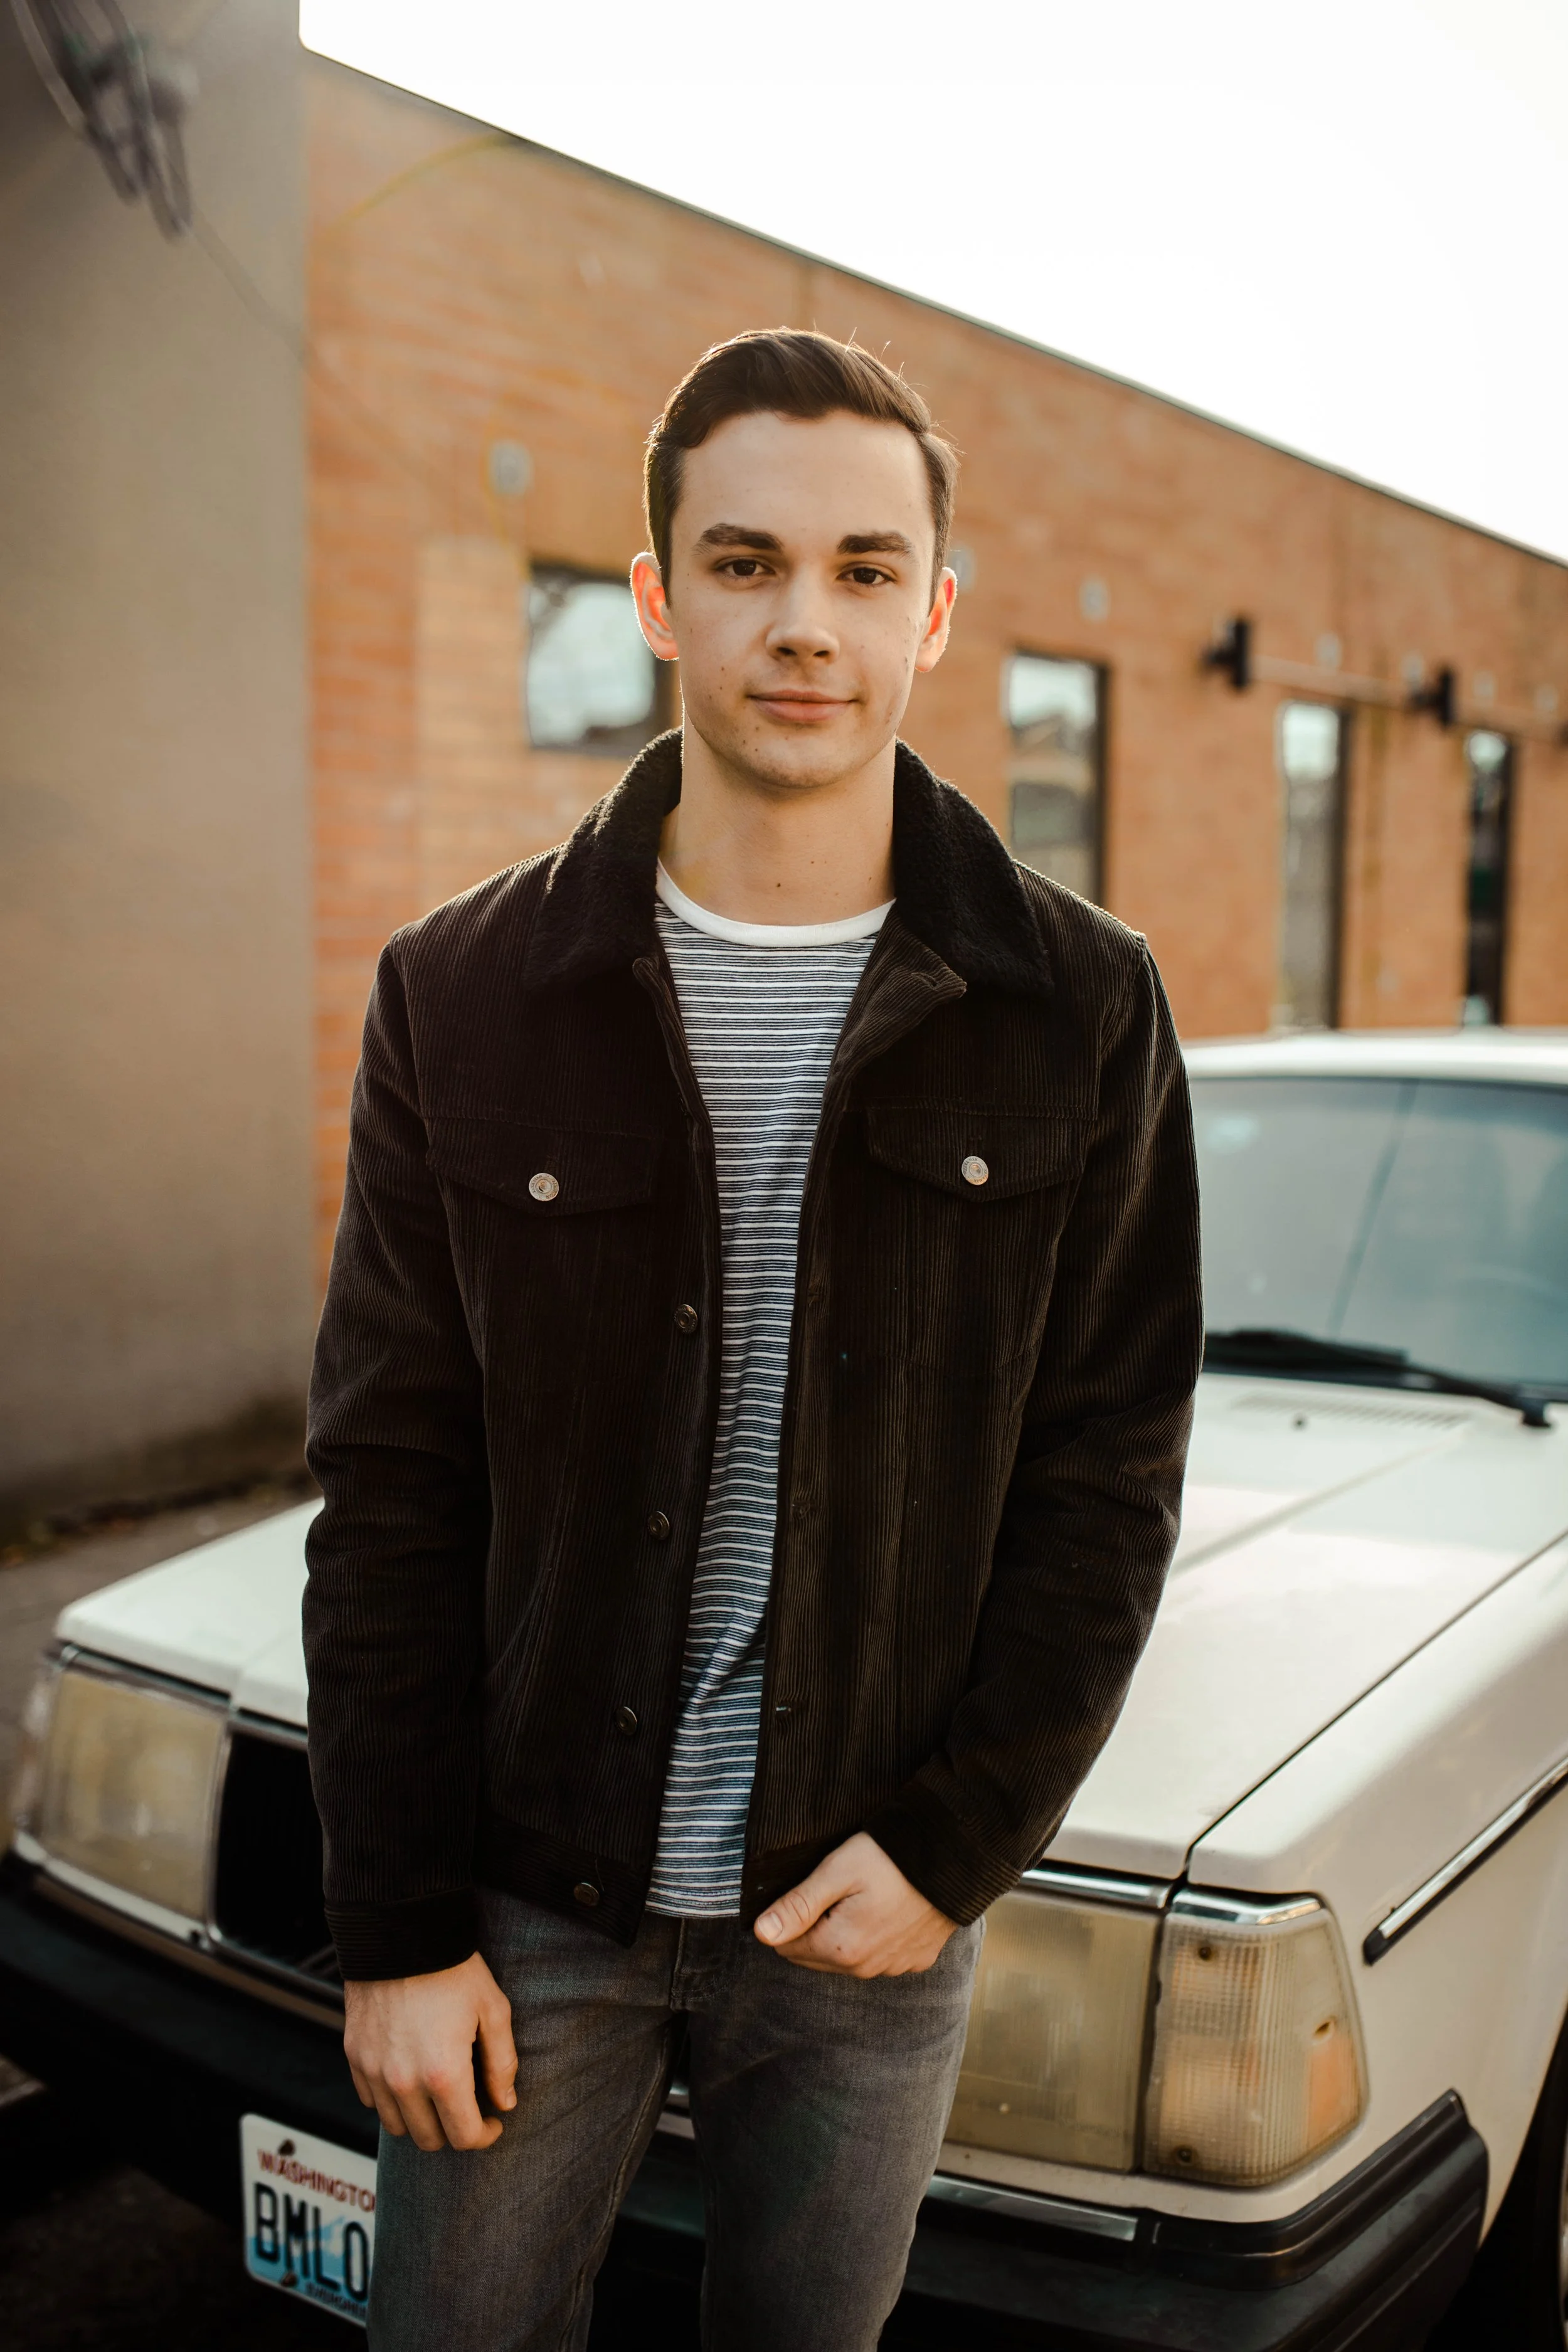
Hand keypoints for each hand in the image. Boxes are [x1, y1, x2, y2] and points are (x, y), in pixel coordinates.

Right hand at [343, 1951, 517, 2151]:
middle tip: (467, 2106)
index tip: (493, 2123)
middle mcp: (404, 2083)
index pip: (464, 2136)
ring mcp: (375, 2073)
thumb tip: (505, 2103)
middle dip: (454, 2130)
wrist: (400, 1934)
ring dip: (421, 2119)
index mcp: (444, 2074)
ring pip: (398, 2126)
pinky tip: (410, 2075)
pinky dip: (391, 2099)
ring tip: (438, 2093)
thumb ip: (502, 2063)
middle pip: (429, 2139)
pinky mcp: (355, 2058)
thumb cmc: (452, 1969)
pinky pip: (371, 2101)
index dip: (484, 2136)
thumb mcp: (493, 2009)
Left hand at [754, 1832, 956, 1975]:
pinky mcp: (916, 1960)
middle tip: (832, 1888)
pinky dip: (874, 1938)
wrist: (954, 1856)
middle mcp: (866, 1969)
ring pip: (848, 1958)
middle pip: (816, 1955)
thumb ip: (798, 1905)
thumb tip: (761, 1934)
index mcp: (841, 1948)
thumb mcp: (837, 1871)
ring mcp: (894, 1967)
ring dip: (843, 1934)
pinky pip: (880, 1957)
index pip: (788, 1946)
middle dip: (814, 1927)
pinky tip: (883, 1909)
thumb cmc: (891, 1857)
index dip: (788, 1916)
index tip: (806, 1889)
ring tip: (859, 1895)